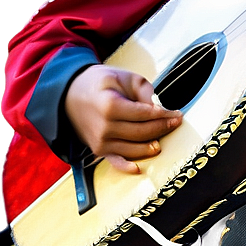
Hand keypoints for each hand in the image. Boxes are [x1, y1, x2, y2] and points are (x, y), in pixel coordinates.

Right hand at [64, 65, 182, 173]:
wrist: (69, 95)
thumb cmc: (98, 83)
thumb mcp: (122, 77)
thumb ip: (143, 90)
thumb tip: (160, 105)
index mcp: (110, 106)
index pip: (145, 114)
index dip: (164, 114)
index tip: (177, 113)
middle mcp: (104, 127)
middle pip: (142, 132)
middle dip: (162, 128)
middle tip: (176, 122)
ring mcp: (101, 142)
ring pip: (134, 148)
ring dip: (152, 145)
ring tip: (165, 137)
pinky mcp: (99, 150)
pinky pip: (116, 162)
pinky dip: (127, 167)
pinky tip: (139, 168)